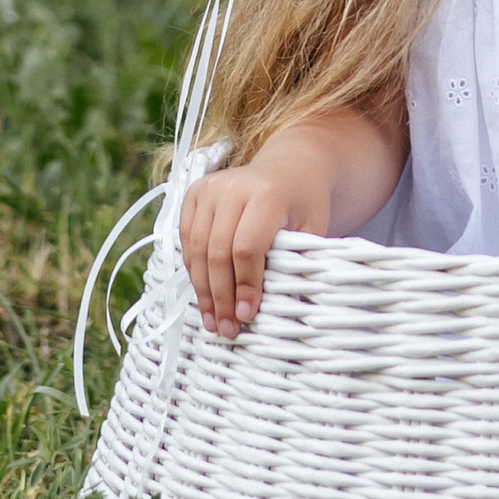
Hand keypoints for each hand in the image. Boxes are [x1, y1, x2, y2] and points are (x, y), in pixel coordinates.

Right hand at [178, 149, 329, 338]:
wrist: (289, 168)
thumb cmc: (304, 205)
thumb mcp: (312, 230)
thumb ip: (297, 264)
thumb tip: (283, 311)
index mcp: (266, 194)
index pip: (247, 247)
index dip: (245, 285)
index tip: (247, 315)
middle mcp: (233, 187)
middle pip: (217, 252)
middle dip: (221, 296)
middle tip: (228, 329)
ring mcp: (210, 188)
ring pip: (197, 249)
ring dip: (203, 290)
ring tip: (213, 322)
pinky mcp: (195, 193)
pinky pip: (187, 239)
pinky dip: (193, 270)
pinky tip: (204, 295)